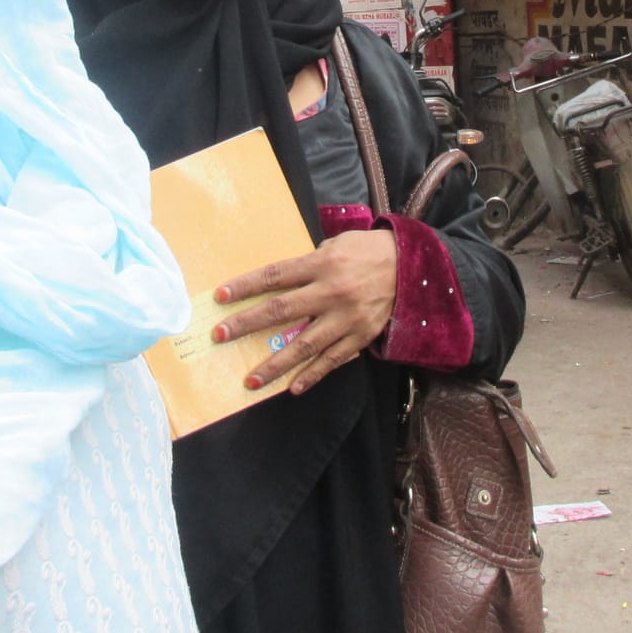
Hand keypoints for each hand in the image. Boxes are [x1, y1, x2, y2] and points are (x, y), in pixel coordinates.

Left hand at [213, 229, 398, 394]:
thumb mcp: (335, 245)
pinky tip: (292, 388)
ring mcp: (346, 318)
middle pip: (281, 310)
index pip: (275, 276)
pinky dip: (312, 375)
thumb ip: (308, 262)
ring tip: (251, 380)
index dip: (245, 287)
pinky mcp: (360, 337)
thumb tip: (279, 279)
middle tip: (220, 336)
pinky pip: (332, 360)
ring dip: (275, 364)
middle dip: (247, 324)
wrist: (411, 267)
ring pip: (304, 345)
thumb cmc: (367, 251)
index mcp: (322, 264)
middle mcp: (331, 292)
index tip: (220, 297)